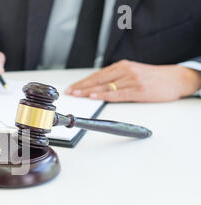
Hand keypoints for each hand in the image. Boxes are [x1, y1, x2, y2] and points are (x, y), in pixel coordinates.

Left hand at [66, 60, 200, 101]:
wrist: (175, 79)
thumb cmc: (152, 78)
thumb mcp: (133, 72)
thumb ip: (116, 77)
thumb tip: (96, 87)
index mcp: (123, 66)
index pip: (97, 74)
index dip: (83, 82)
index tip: (72, 87)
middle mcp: (125, 71)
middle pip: (98, 80)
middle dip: (82, 87)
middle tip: (70, 92)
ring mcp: (132, 80)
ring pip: (106, 86)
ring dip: (89, 91)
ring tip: (77, 95)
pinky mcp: (138, 90)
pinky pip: (118, 94)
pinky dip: (104, 95)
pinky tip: (95, 97)